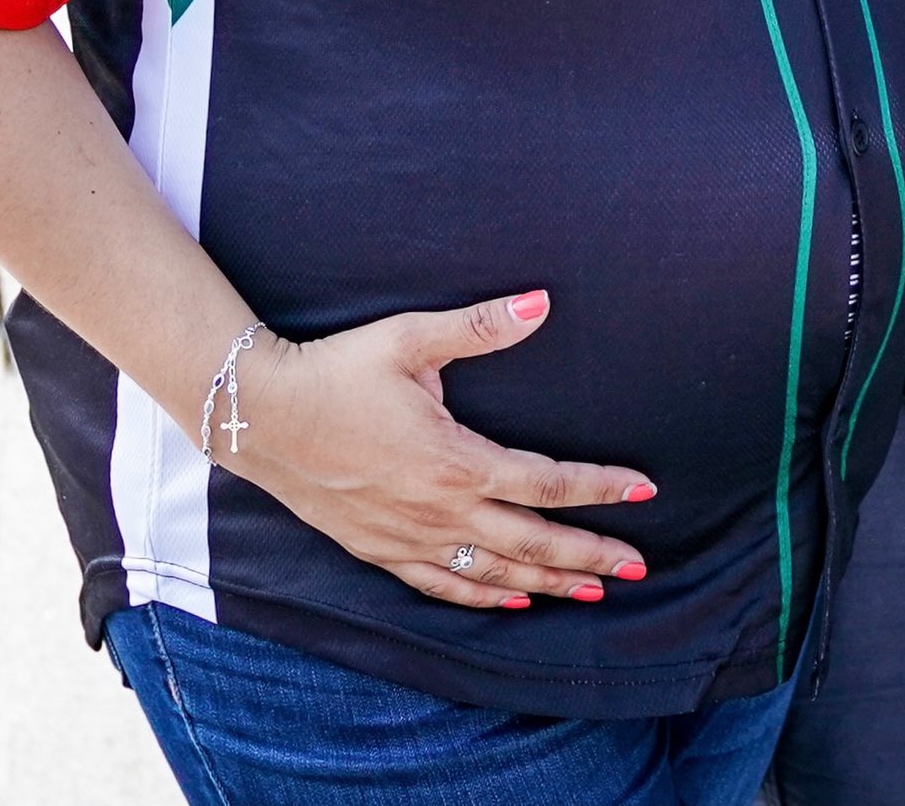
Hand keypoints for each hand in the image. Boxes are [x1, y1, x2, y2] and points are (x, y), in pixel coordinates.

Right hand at [223, 289, 656, 608]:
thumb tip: (541, 303)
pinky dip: (483, 596)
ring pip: (495, 573)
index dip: (601, 489)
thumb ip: (480, 327)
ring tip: (593, 593)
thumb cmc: (335, 371)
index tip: (645, 492)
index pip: (547, 482)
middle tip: (638, 568)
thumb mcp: (408, 338)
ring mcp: (408, 538)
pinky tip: (510, 601)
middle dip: (590, 557)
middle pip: (532, 543)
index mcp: (455, 460)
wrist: (258, 416)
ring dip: (548, 585)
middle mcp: (438, 511)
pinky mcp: (379, 550)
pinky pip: (443, 584)